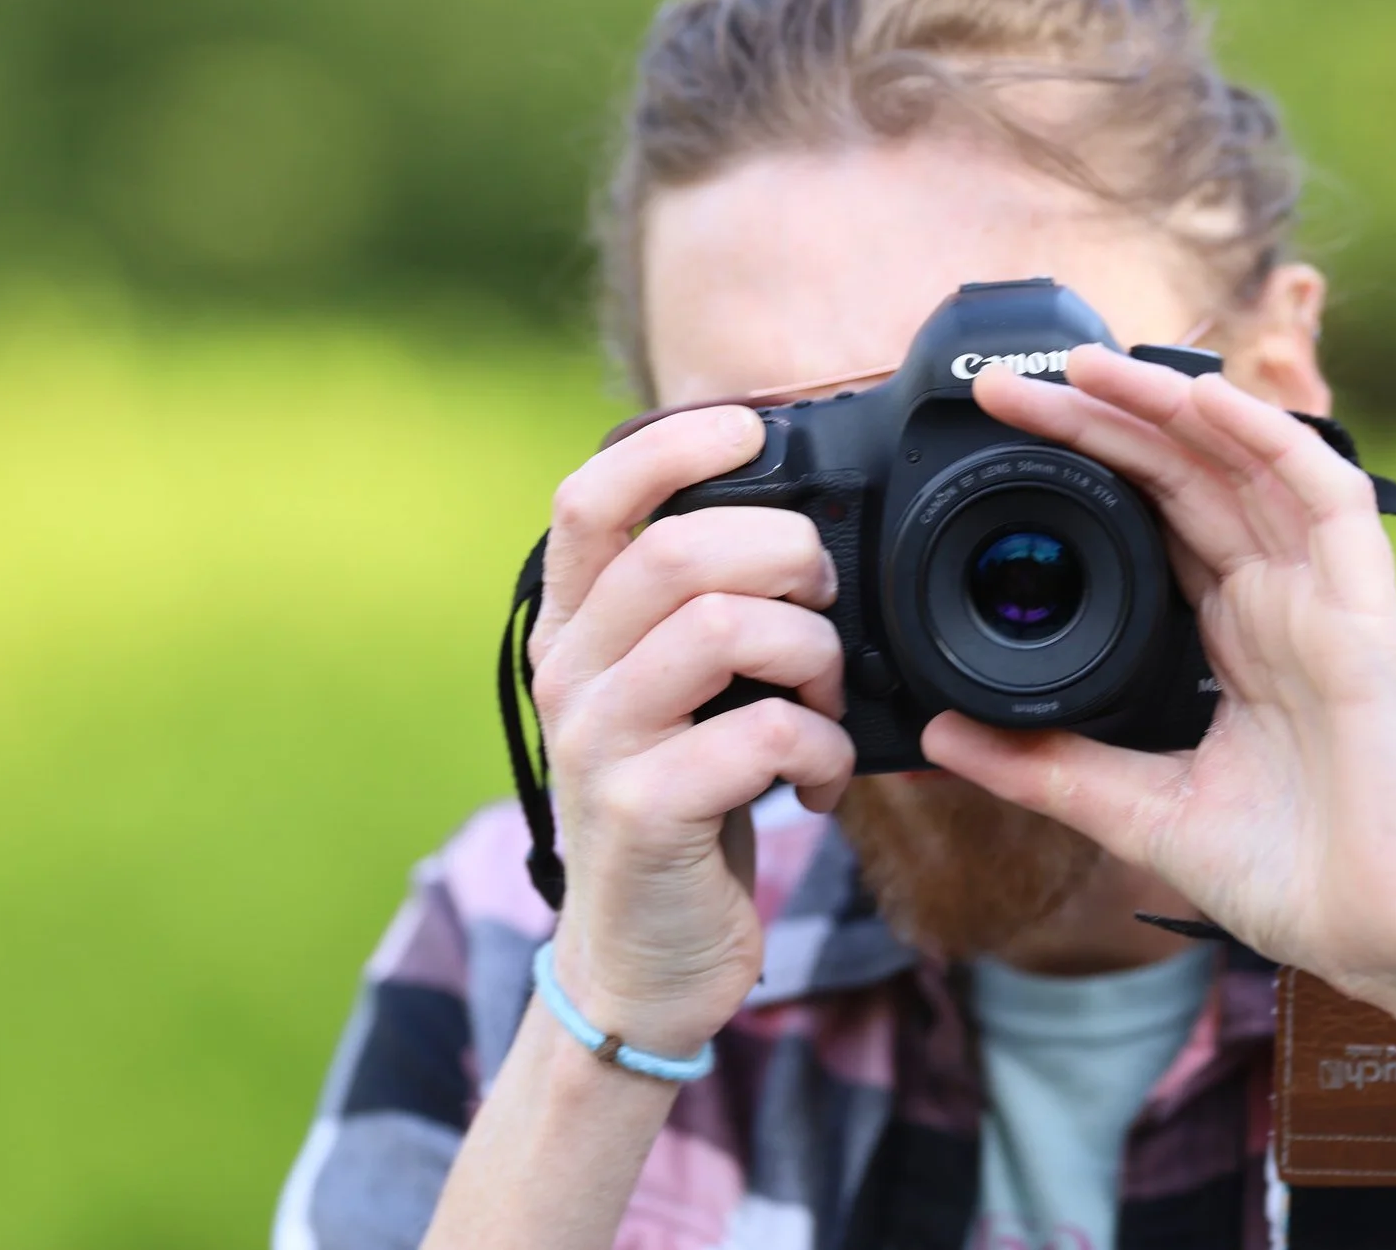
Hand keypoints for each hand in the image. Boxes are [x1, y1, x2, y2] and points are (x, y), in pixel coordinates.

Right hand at [523, 406, 854, 1056]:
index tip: (753, 432)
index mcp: (576, 628)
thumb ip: (703, 612)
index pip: (592, 495)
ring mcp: (599, 742)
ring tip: (826, 703)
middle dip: (788, 557)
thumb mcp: (677, 695)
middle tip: (824, 605)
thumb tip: (802, 529)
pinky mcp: (644, 812)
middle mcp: (569, 673)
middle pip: (679, 549)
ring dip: (815, 655)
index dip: (675, 446)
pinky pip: (764, 734)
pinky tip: (820, 781)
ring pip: (726, 628)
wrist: (644, 962)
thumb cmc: (686, 806)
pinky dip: (821, 751)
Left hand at [929, 350, 1395, 1002]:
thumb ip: (1046, 767)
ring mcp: (1324, 602)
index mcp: (1232, 636)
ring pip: (1248, 464)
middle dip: (1104, 419)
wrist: (1386, 943)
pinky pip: (1327, 501)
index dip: (1086, 464)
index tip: (1004, 437)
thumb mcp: (1138, 813)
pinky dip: (1269, 442)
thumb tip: (944, 732)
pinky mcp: (1368, 618)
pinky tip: (1205, 402)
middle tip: (1014, 384)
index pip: (1153, 516)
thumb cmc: (1295, 878)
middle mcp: (1277, 602)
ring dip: (1172, 404)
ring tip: (1086, 367)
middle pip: (1187, 475)